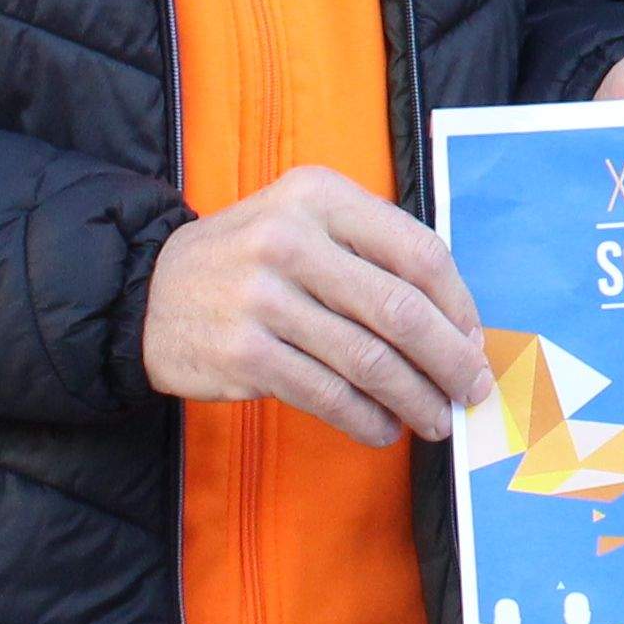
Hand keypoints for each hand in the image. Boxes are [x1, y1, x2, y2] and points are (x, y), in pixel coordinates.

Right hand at [144, 164, 492, 451]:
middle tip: (471, 390)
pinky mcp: (244, 352)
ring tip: (435, 419)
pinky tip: (382, 428)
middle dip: (449, 360)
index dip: (458, 305)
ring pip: (369, 361)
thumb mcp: (305, 221)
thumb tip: (457, 324)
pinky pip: (328, 395)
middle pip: (400, 311)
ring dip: (414, 399)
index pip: (417, 252)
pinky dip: (366, 418)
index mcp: (320, 195)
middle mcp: (291, 239)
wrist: (149, 292)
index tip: (474, 340)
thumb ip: (374, 252)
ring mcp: (263, 297)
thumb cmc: (252, 259)